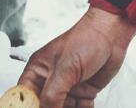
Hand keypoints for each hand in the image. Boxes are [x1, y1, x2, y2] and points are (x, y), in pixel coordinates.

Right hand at [19, 8, 135, 107]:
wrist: (110, 35)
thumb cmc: (85, 40)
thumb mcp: (65, 69)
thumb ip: (52, 95)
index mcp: (38, 70)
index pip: (25, 95)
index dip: (27, 105)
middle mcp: (51, 80)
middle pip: (44, 105)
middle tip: (62, 107)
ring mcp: (67, 87)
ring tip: (75, 103)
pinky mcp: (83, 92)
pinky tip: (84, 104)